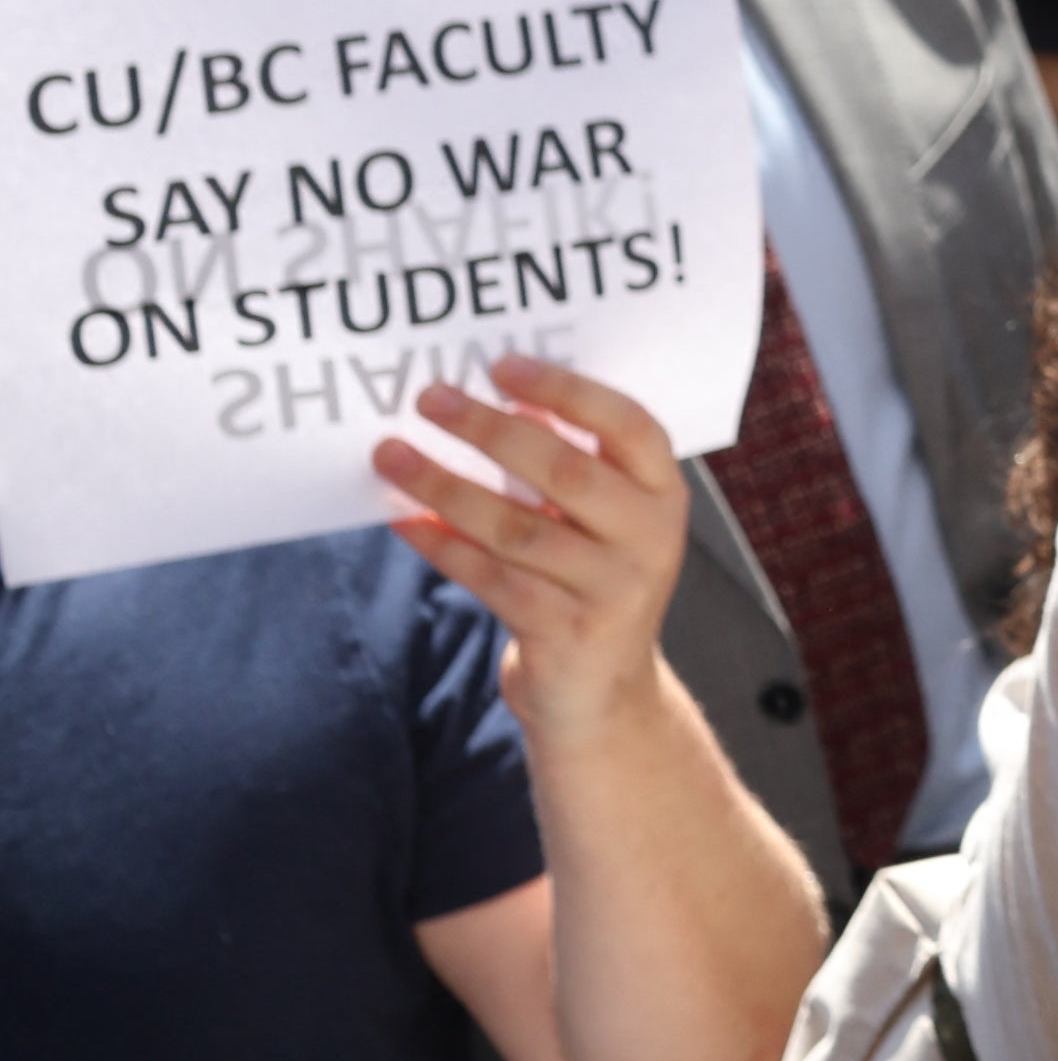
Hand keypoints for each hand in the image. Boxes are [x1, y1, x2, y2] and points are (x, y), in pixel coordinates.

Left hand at [378, 357, 694, 735]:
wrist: (602, 695)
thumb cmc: (590, 582)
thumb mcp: (601, 521)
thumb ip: (568, 464)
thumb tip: (503, 401)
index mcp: (665, 494)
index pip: (629, 425)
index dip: (568, 392)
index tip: (502, 365)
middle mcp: (650, 537)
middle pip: (565, 471)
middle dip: (490, 430)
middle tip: (428, 399)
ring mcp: (612, 589)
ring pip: (516, 527)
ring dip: (445, 485)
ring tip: (391, 454)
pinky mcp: (565, 633)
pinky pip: (491, 578)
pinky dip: (442, 546)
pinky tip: (403, 521)